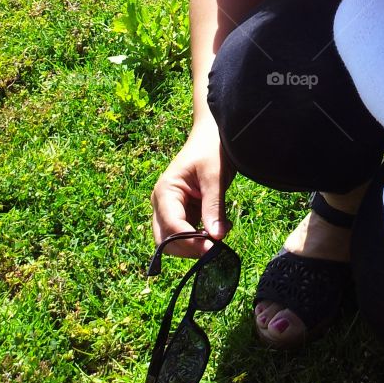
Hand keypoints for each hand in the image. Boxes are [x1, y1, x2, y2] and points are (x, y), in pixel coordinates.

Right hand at [151, 117, 232, 258]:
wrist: (213, 133)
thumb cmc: (212, 148)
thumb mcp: (215, 176)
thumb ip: (214, 206)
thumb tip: (215, 238)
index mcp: (165, 191)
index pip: (171, 226)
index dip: (190, 241)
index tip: (212, 248)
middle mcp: (162, 202)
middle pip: (166, 239)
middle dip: (188, 248)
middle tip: (215, 249)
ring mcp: (170, 207)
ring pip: (174, 239)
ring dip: (195, 244)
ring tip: (220, 234)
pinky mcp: (183, 210)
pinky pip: (186, 231)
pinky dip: (201, 236)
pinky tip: (221, 228)